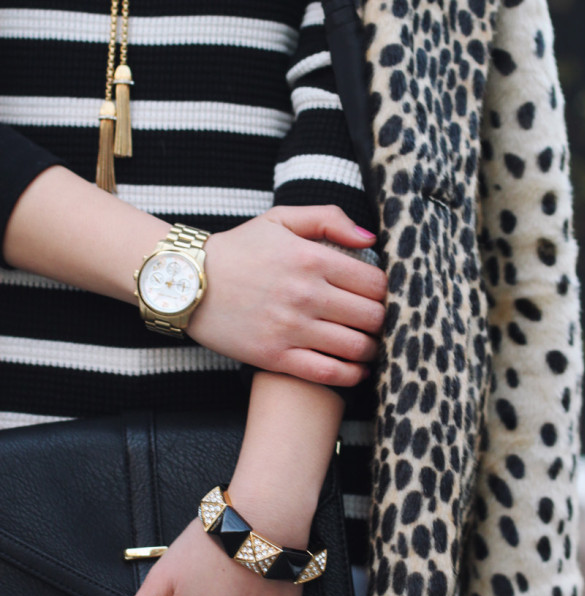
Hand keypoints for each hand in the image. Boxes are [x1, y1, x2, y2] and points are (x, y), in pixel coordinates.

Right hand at [188, 205, 386, 385]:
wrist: (186, 282)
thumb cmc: (237, 250)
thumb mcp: (280, 220)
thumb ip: (329, 219)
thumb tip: (371, 238)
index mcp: (311, 258)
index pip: (375, 283)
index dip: (387, 293)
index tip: (382, 298)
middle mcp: (305, 294)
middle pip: (372, 317)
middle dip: (383, 322)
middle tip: (380, 324)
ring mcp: (291, 328)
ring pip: (355, 347)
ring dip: (371, 350)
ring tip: (370, 347)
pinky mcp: (275, 356)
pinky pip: (327, 373)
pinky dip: (351, 375)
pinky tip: (357, 370)